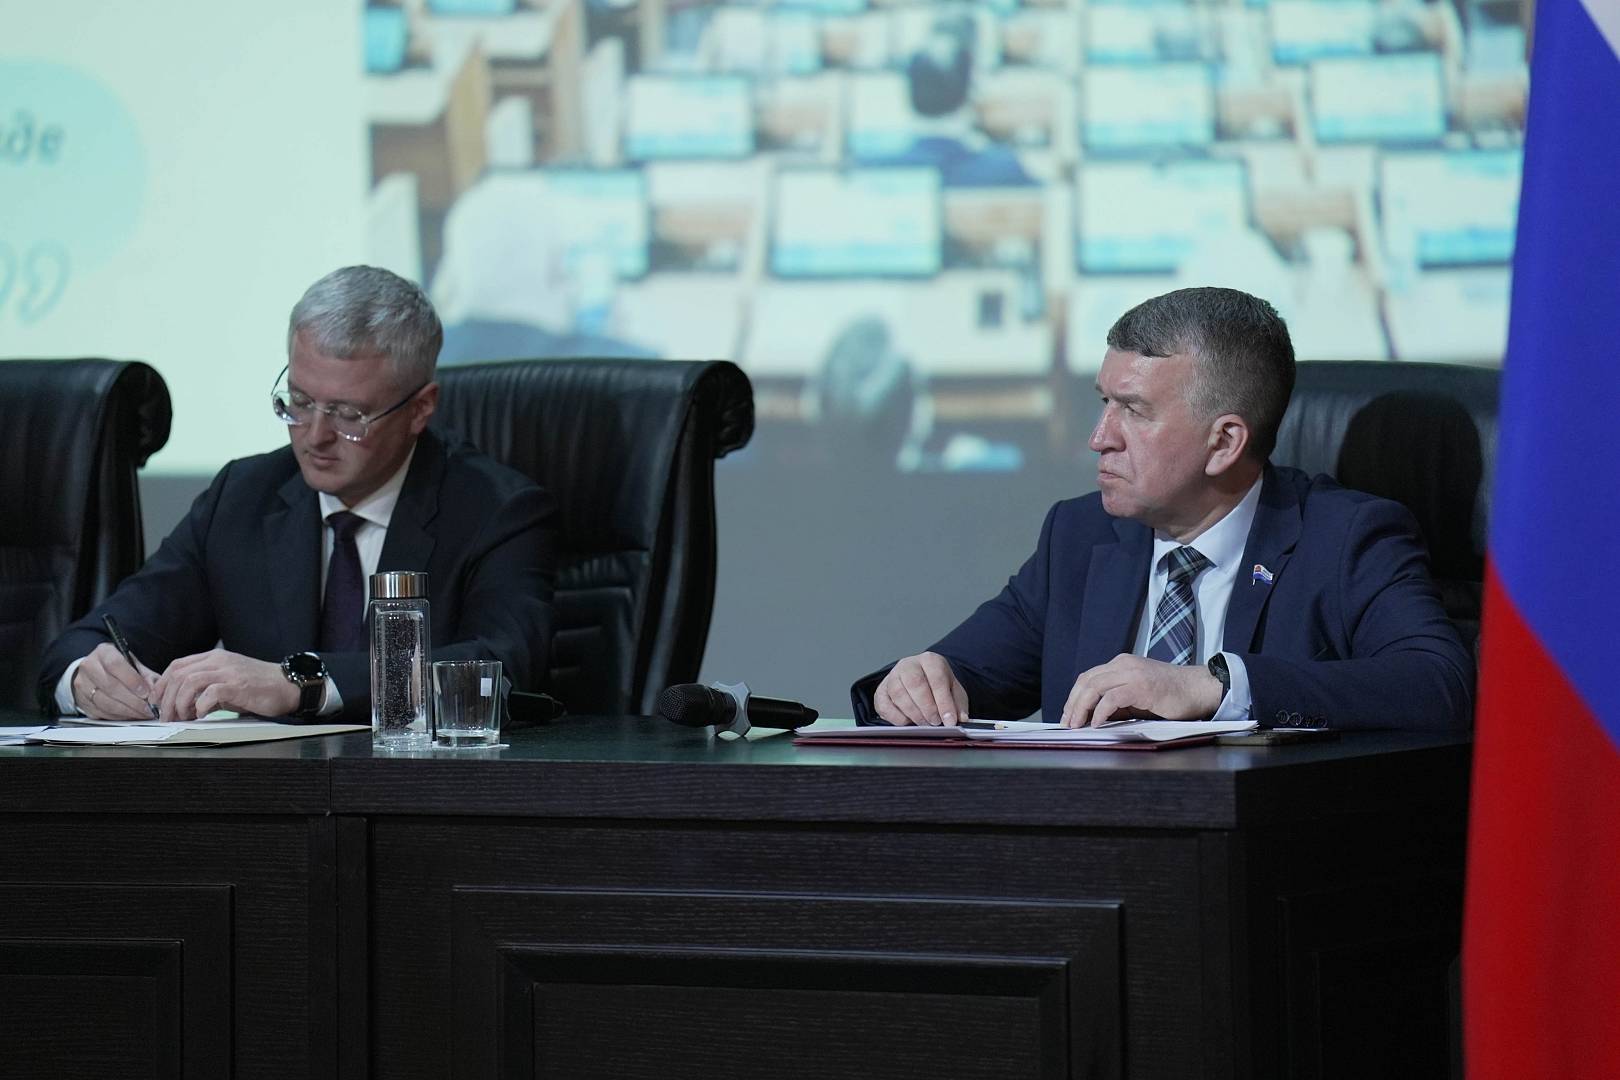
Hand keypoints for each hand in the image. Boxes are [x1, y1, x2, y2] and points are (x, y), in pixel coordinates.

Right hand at [72, 643, 159, 719]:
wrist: (96, 671)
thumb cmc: (119, 667)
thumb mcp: (134, 664)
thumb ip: (146, 676)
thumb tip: (154, 693)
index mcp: (103, 652)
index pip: (115, 665)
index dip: (132, 680)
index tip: (146, 692)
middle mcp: (89, 667)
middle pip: (110, 686)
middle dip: (133, 701)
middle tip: (148, 708)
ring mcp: (82, 684)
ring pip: (105, 702)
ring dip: (127, 711)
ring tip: (142, 713)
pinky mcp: (82, 701)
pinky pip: (101, 712)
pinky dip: (118, 717)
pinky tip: (130, 716)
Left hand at [153, 650, 301, 720]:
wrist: (288, 686)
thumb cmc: (259, 687)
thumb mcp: (228, 681)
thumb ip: (206, 686)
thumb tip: (182, 703)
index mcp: (214, 657)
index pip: (177, 665)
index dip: (162, 684)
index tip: (158, 702)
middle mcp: (219, 661)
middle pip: (179, 675)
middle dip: (166, 698)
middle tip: (167, 717)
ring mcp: (228, 671)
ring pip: (189, 682)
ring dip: (180, 703)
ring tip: (183, 717)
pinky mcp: (238, 685)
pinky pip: (209, 693)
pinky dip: (200, 706)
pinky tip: (203, 715)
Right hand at [874, 652, 969, 726]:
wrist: (920, 678)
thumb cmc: (936, 684)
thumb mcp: (953, 690)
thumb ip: (958, 704)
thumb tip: (960, 718)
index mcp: (929, 660)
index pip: (937, 679)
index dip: (944, 702)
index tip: (949, 720)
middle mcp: (908, 665)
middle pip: (915, 683)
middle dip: (927, 707)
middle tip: (935, 723)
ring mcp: (892, 677)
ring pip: (898, 694)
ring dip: (914, 714)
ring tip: (925, 724)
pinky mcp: (881, 691)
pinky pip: (885, 706)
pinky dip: (897, 718)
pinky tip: (909, 722)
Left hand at [1060, 654, 1224, 727]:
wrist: (1199, 689)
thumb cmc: (1171, 696)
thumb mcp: (1137, 696)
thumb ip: (1116, 702)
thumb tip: (1092, 717)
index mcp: (1121, 664)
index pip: (1088, 678)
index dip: (1074, 697)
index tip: (1068, 715)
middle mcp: (1123, 664)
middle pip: (1086, 681)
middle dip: (1072, 704)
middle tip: (1067, 723)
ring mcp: (1132, 673)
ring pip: (1094, 687)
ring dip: (1081, 708)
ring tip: (1077, 725)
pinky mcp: (1141, 686)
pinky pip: (1112, 698)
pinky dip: (1100, 712)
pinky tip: (1097, 724)